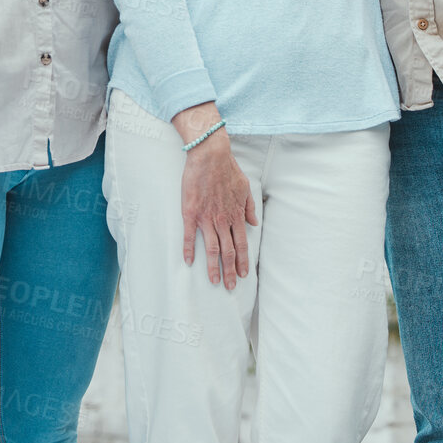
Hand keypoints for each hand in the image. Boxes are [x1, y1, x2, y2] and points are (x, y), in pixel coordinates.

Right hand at [179, 132, 256, 289]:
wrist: (210, 155)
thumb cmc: (227, 169)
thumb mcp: (245, 187)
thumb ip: (250, 206)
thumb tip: (253, 222)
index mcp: (236, 215)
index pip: (241, 244)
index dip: (242, 261)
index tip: (242, 275)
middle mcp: (223, 220)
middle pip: (228, 252)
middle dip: (230, 272)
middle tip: (230, 286)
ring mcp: (206, 218)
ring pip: (212, 249)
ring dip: (214, 267)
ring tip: (214, 281)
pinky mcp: (191, 213)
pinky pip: (190, 236)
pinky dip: (189, 251)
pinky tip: (188, 262)